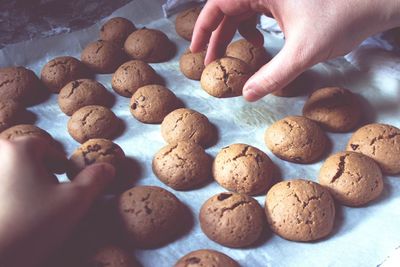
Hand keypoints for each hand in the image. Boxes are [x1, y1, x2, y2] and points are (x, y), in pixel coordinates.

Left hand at [0, 137, 114, 266]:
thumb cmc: (32, 225)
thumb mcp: (75, 200)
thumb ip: (95, 179)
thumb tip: (108, 167)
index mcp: (19, 149)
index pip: (44, 145)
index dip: (59, 161)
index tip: (65, 177)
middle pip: (24, 156)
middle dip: (40, 172)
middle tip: (51, 194)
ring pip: (10, 172)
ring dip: (24, 184)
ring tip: (35, 208)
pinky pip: (3, 187)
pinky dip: (10, 195)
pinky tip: (18, 216)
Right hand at [190, 0, 399, 100]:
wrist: (375, 3)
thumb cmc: (342, 17)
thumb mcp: (303, 51)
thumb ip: (273, 75)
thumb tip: (248, 95)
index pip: (219, 4)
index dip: (202, 28)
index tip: (194, 50)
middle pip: (228, 10)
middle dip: (218, 37)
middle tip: (211, 62)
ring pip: (243, 11)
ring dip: (235, 34)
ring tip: (234, 56)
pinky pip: (258, 11)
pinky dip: (253, 28)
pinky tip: (260, 43)